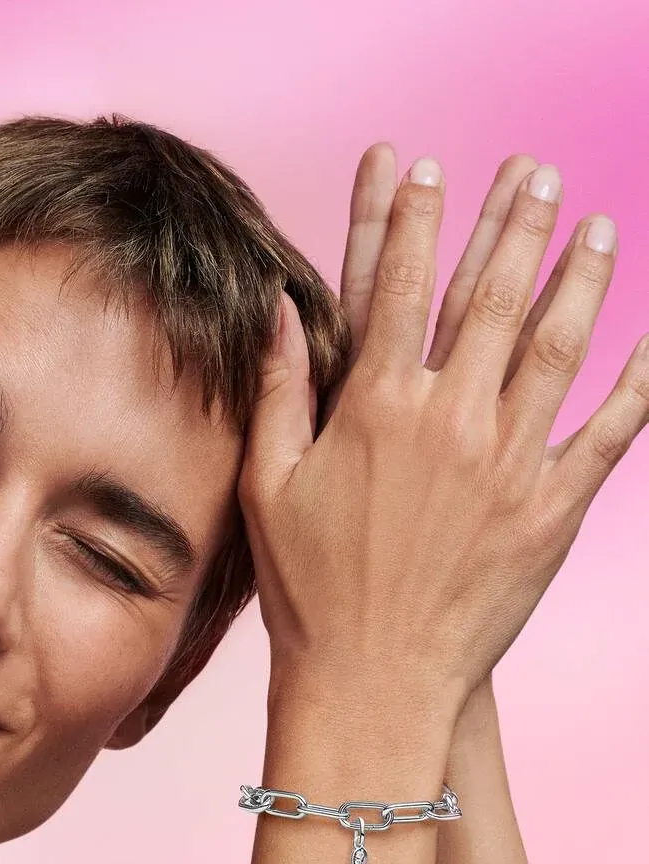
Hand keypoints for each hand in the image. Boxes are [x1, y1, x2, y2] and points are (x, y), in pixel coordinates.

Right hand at [240, 150, 648, 731]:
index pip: (395, 288)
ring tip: (597, 227)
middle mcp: (449, 421)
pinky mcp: (553, 511)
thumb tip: (279, 307)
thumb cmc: (311, 588)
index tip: (426, 166)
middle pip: (488, 299)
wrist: (374, 678)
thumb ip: (280, 389)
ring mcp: (509, 463)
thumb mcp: (270, 485)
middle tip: (538, 173)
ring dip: (580, 279)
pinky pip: (609, 432)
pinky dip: (639, 382)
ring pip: (556, 348)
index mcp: (376, 409)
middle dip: (514, 224)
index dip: (411, 218)